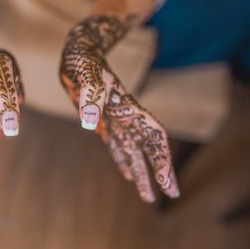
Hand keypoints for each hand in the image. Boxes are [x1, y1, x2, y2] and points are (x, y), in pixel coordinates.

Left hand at [60, 15, 178, 201]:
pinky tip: (126, 174)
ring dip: (141, 172)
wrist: (77, 52)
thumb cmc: (84, 59)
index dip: (163, 158)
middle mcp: (125, 118)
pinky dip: (122, 160)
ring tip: (147, 196)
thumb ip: (90, 96)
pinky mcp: (101, 122)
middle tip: (171, 194)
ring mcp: (115, 121)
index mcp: (128, 108)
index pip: (154, 136)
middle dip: (160, 171)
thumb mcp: (86, 73)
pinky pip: (115, 145)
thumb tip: (88, 122)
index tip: (168, 182)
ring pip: (133, 152)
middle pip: (149, 148)